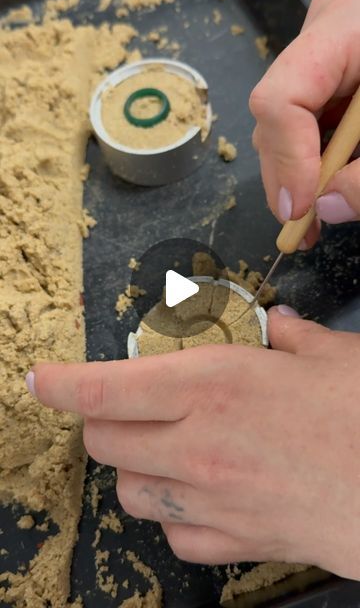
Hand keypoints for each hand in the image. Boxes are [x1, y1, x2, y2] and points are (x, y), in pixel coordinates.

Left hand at [27, 307, 359, 579]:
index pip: (106, 390)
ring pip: (129, 492)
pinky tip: (199, 495)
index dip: (62, 385)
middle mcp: (199, 444)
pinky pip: (173, 534)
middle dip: (101, 423)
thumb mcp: (331, 357)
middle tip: (125, 409)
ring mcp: (210, 500)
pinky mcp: (232, 542)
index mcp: (215, 385)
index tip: (41, 380)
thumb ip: (293, 336)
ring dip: (134, 467)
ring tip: (163, 450)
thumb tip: (280, 326)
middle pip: (105, 442)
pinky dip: (172, 514)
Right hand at [249, 0, 359, 247]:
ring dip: (298, 177)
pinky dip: (314, 165)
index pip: (280, 99)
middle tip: (301, 230)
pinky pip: (305, 127)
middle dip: (287, 179)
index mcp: (343, 29)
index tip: (302, 209)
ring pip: (283, 127)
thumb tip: (327, 209)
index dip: (287, 161)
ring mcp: (320, 58)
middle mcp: (319, 38)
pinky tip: (326, 189)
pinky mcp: (328, 79)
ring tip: (312, 221)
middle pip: (275, 118)